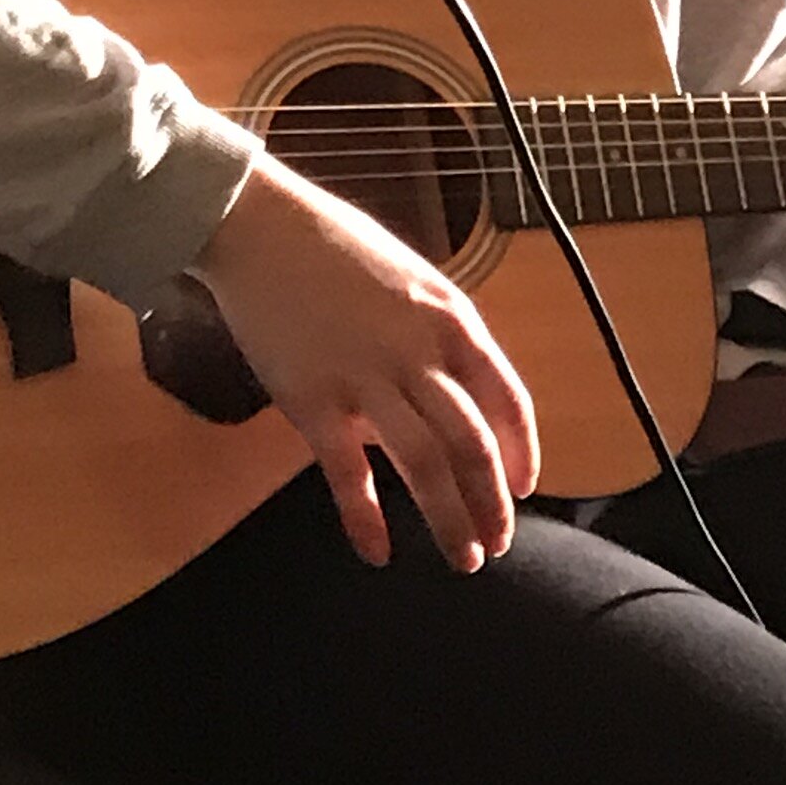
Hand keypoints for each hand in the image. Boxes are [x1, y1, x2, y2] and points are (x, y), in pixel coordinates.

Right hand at [193, 150, 538, 570]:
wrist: (261, 227)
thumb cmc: (336, 249)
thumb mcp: (412, 282)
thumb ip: (436, 340)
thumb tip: (450, 398)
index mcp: (452, 320)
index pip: (507, 399)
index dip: (522, 452)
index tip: (524, 488)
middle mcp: (420, 352)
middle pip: (474, 445)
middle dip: (491, 503)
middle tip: (496, 542)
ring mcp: (367, 378)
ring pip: (427, 466)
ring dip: (449, 520)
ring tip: (462, 557)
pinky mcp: (313, 401)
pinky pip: (348, 474)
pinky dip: (366, 520)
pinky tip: (377, 553)